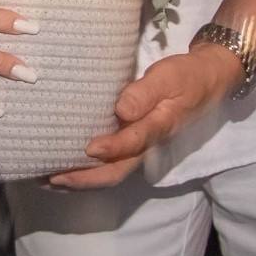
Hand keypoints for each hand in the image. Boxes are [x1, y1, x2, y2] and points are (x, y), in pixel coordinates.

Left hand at [48, 42, 241, 189]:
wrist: (205, 80)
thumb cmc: (184, 76)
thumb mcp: (168, 78)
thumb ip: (145, 93)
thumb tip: (121, 110)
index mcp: (155, 129)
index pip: (130, 144)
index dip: (109, 149)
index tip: (86, 148)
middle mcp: (145, 144)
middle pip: (115, 171)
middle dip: (84, 179)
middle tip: (51, 179)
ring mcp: (139, 145)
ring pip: (110, 171)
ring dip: (82, 178)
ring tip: (49, 178)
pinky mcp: (133, 139)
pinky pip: (110, 161)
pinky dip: (88, 168)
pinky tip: (67, 163)